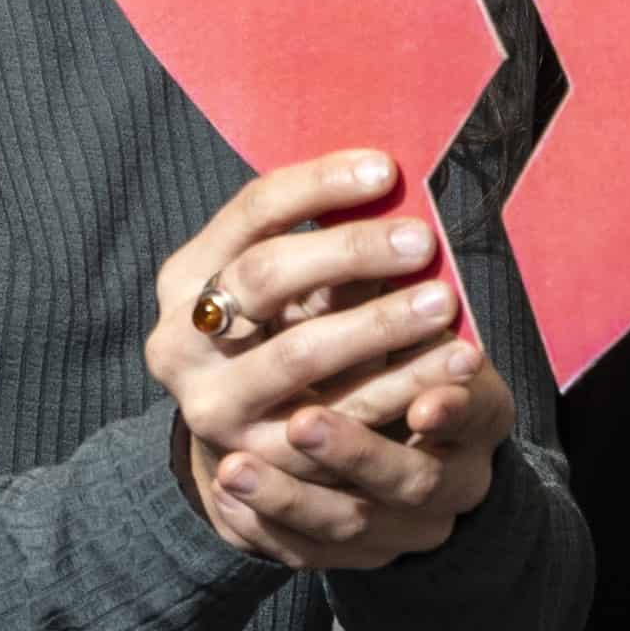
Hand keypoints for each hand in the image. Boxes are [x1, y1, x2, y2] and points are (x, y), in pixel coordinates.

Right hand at [144, 150, 506, 573]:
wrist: (242, 440)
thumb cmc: (277, 336)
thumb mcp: (279, 288)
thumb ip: (322, 245)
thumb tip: (394, 185)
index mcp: (183, 278)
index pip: (252, 211)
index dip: (319, 185)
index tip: (386, 170)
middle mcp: (179, 341)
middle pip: (267, 277)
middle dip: (350, 252)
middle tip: (422, 242)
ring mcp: (211, 404)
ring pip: (301, 353)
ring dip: (382, 325)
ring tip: (446, 303)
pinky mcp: (253, 460)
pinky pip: (337, 420)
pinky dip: (400, 390)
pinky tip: (450, 369)